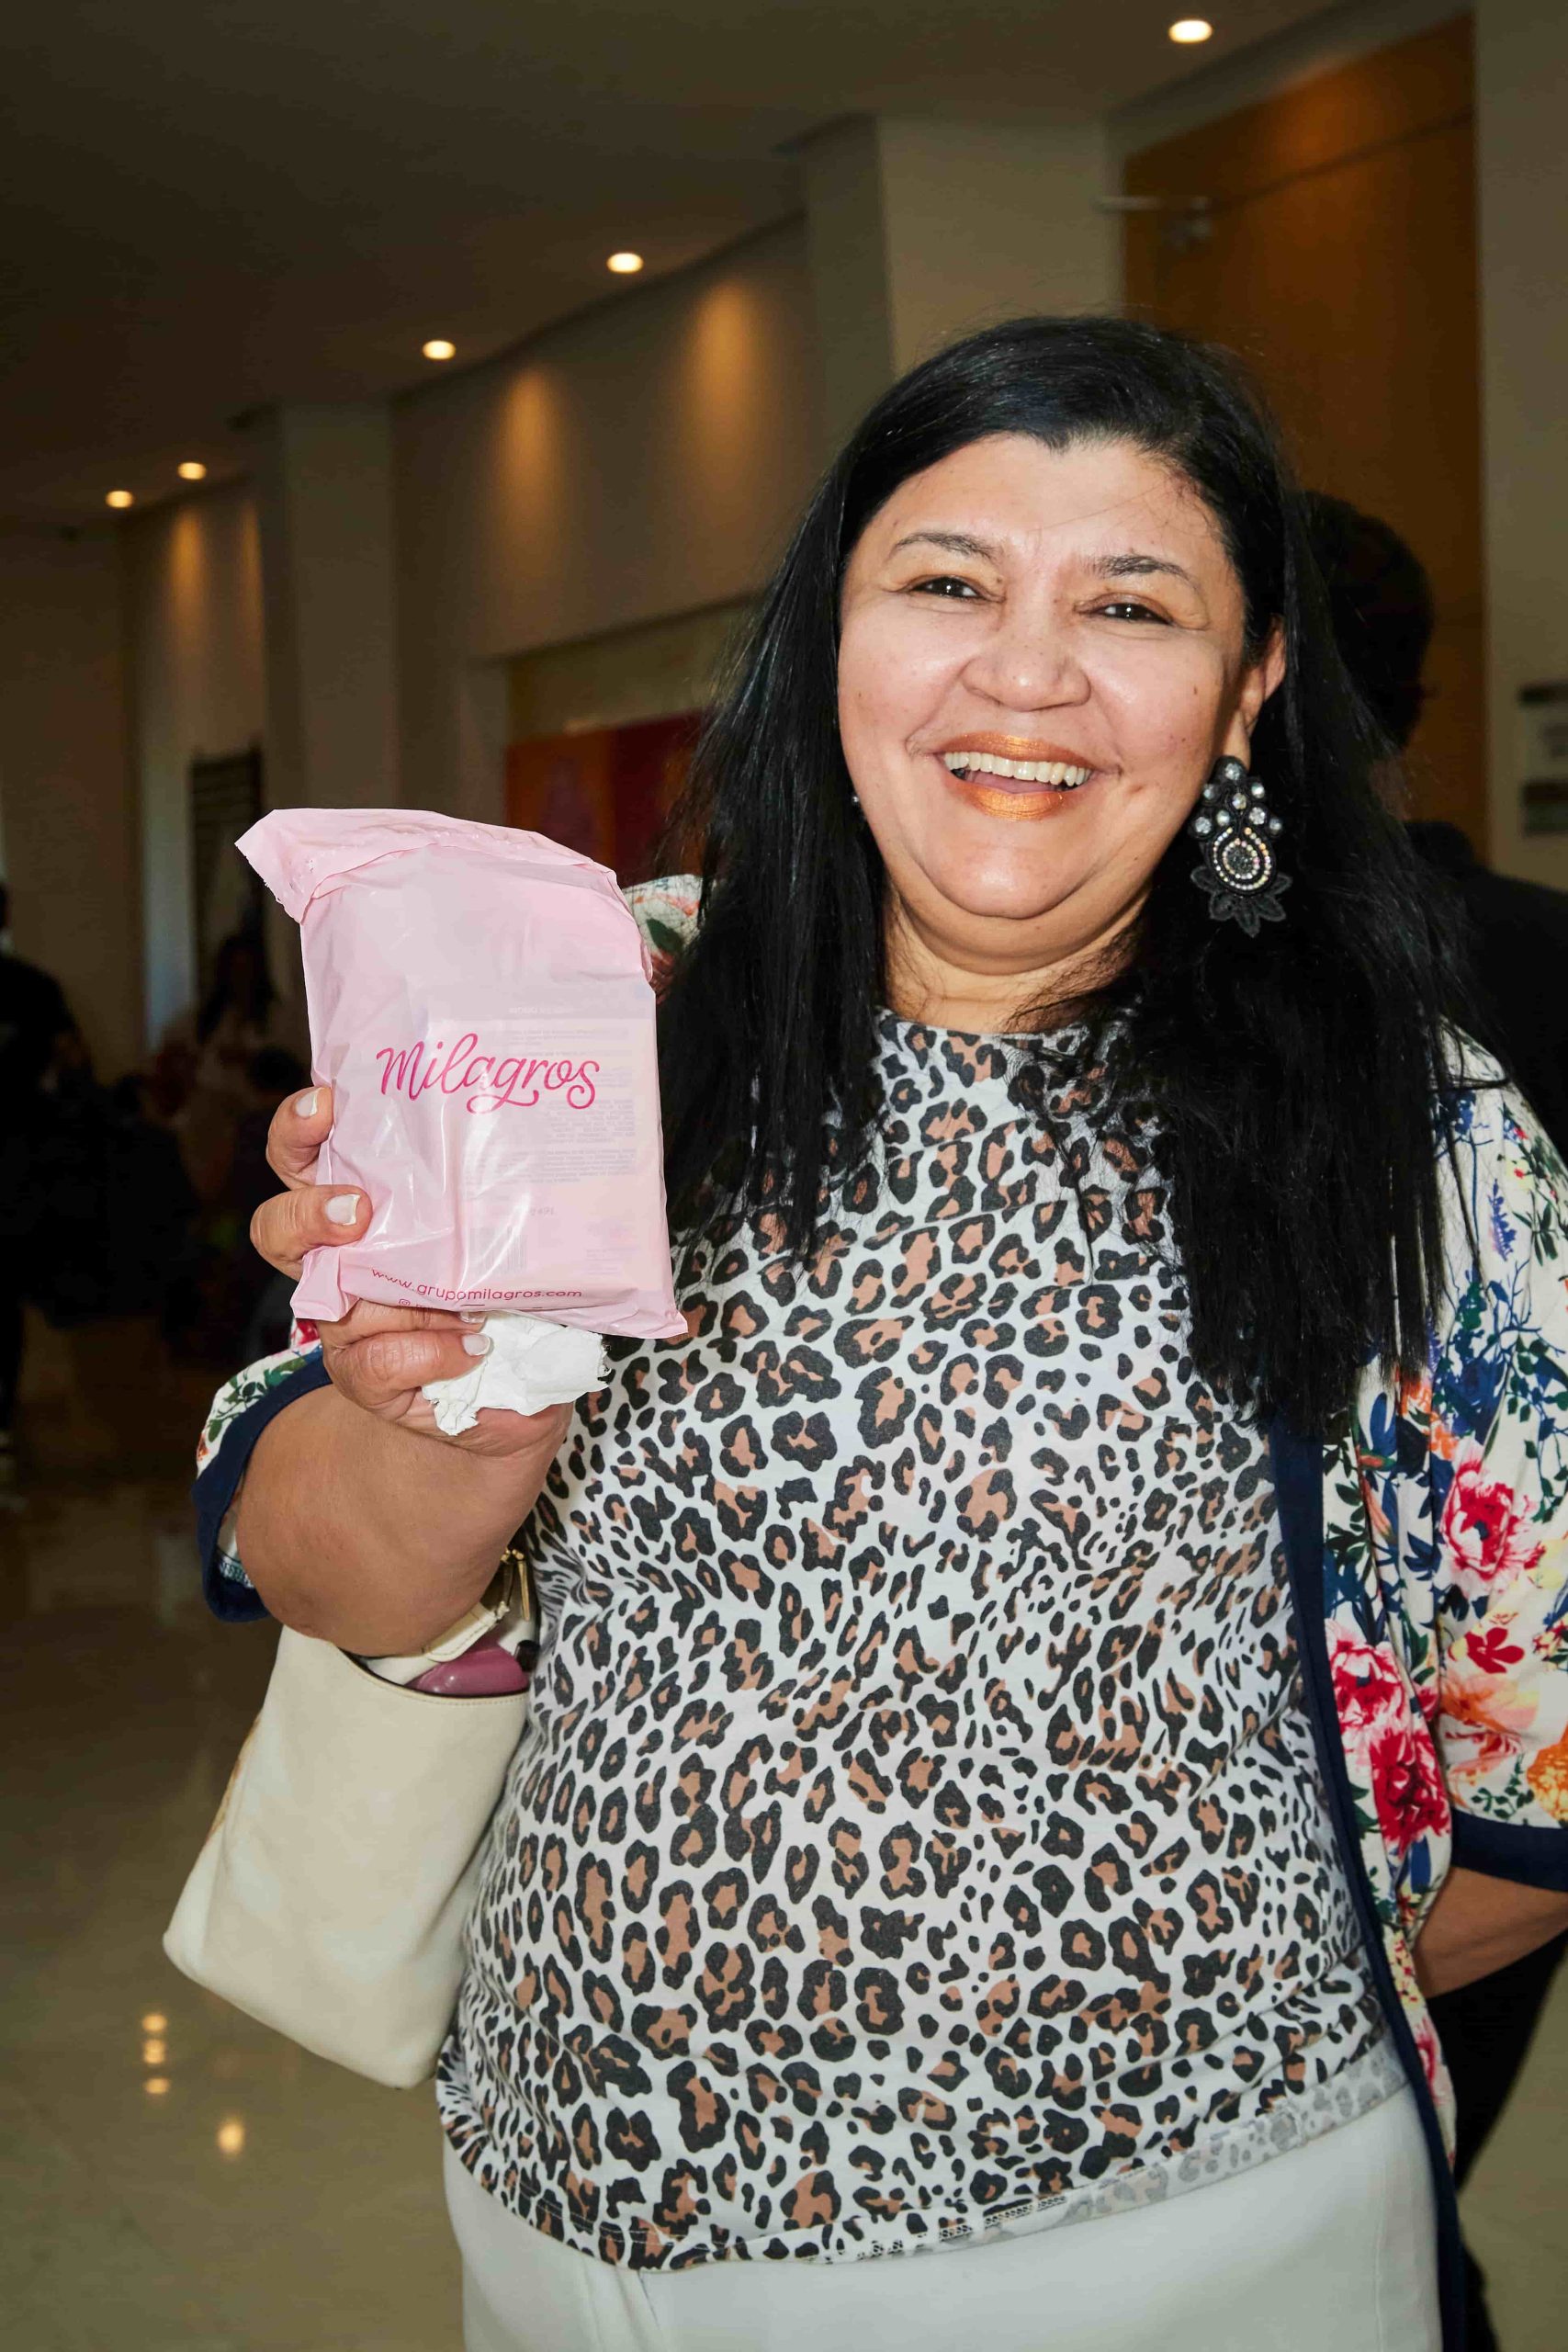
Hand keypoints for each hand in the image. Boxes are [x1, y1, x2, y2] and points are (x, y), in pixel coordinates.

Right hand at [251, 1085, 569, 1462]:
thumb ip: (490, 1193)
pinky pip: (379, 1361)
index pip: (302, 1158)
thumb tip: (527, 1141)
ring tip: (463, 1300)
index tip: (327, 1103)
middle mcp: (333, 1263)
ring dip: (403, 1298)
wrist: (509, 1392)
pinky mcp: (360, 1377)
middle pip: (278, 1226)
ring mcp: (341, 1323)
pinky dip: (430, 1352)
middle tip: (358, 1207)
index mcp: (353, 1207)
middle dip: (309, 1212)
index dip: (299, 1129)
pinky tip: (473, 1346)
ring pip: (336, 1302)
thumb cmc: (503, 1291)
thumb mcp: (498, 1232)